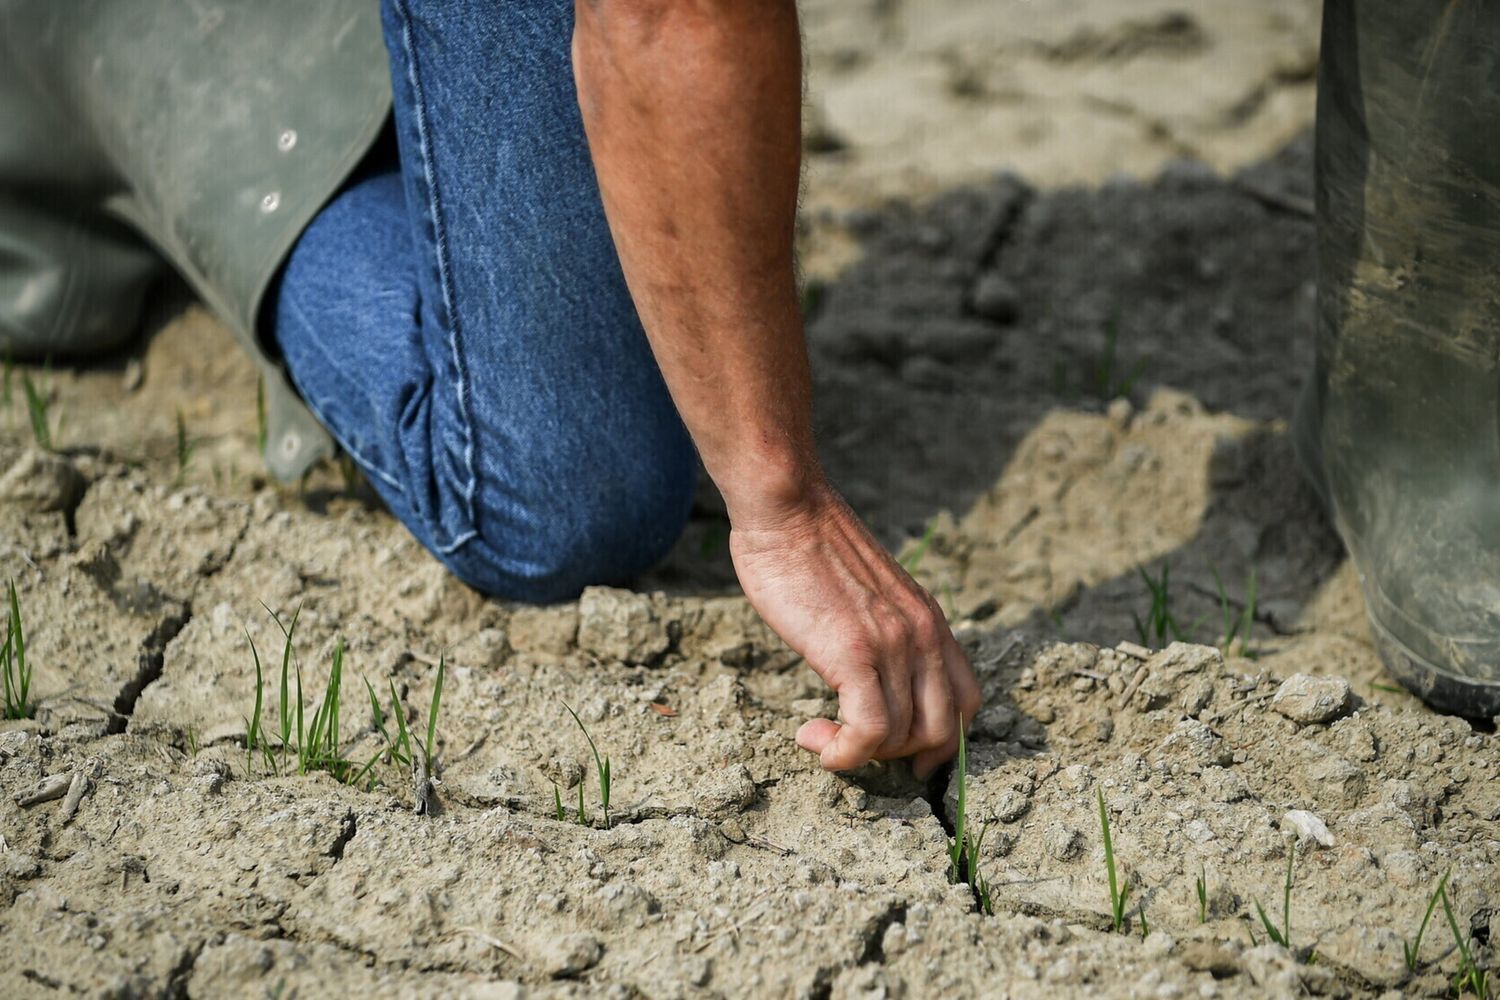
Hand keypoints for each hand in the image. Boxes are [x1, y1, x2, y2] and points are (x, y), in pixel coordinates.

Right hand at [728, 480, 982, 776]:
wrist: (787, 508)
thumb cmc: (809, 545)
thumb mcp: (869, 592)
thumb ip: (883, 629)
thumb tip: (867, 670)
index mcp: (929, 620)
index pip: (968, 700)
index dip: (943, 741)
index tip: (905, 756)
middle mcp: (923, 635)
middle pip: (943, 729)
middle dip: (899, 755)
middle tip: (853, 746)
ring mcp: (893, 644)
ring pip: (902, 736)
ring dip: (859, 754)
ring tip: (817, 737)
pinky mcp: (854, 652)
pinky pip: (868, 730)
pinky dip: (845, 754)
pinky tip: (816, 743)